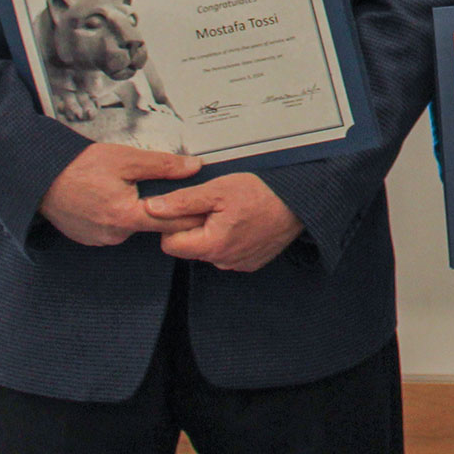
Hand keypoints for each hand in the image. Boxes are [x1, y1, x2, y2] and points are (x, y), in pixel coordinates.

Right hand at [38, 144, 202, 246]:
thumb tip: (194, 167)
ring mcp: (101, 239)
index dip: (191, 213)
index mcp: (126, 216)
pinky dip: (123, 216)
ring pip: (135, 226)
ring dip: (141, 211)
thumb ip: (164, 165)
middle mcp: (114, 234)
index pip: (172, 222)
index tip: (208, 208)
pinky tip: (118, 198)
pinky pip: (117, 229)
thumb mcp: (127, 159)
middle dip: (166, 209)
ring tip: (136, 189)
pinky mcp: (91, 238)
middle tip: (171, 190)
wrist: (42, 178)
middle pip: (154, 224)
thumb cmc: (81, 166)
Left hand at [141, 173, 304, 272]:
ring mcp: (238, 264)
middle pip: (191, 247)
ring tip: (234, 213)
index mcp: (211, 245)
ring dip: (214, 233)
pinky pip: (229, 254)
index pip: (170, 243)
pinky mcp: (252, 263)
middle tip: (216, 207)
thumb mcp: (218, 189)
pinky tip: (244, 223)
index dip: (175, 224)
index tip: (192, 209)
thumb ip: (182, 201)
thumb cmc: (264, 193)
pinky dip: (232, 240)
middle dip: (196, 228)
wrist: (302, 201)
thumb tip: (151, 208)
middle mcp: (223, 261)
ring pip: (210, 251)